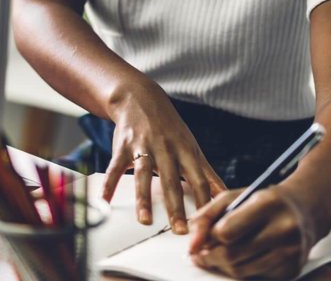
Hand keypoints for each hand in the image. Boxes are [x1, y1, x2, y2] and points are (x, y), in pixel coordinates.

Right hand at [102, 80, 226, 233]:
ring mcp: (143, 147)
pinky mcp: (123, 147)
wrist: (140, 98)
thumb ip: (207, 173)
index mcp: (186, 151)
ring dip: (144, 198)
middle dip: (176, 207)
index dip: (205, 202)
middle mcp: (166, 149)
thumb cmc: (170, 128)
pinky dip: (108, 184)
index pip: (199, 180)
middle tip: (180, 230)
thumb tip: (227, 195)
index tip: (207, 224)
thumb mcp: (192, 147)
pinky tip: (103, 202)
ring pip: (144, 175)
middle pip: (172, 181)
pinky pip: (114, 168)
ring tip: (145, 220)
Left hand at [189, 186, 316, 279]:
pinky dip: (242, 272)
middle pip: (232, 255)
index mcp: (268, 204)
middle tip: (201, 254)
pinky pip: (256, 278)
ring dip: (223, 266)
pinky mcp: (293, 269)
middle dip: (210, 257)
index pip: (226, 232)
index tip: (203, 238)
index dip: (209, 237)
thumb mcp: (235, 196)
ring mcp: (291, 252)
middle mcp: (283, 228)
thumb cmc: (266, 201)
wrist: (305, 209)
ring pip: (242, 272)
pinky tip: (240, 259)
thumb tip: (192, 243)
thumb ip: (208, 214)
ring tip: (217, 256)